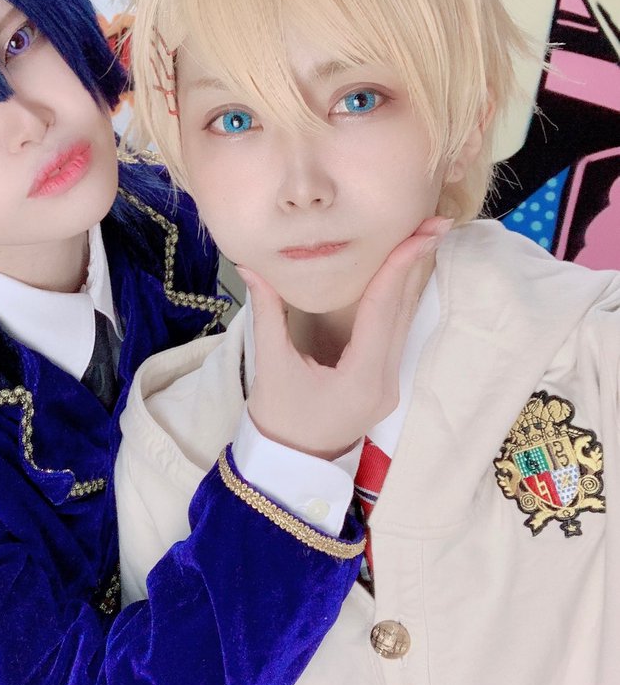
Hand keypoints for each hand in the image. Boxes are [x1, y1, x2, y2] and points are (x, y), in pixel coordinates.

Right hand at [239, 217, 451, 460]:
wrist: (290, 463)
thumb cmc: (278, 419)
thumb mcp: (270, 365)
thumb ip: (267, 313)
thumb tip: (251, 266)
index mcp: (362, 377)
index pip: (385, 309)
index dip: (400, 265)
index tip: (421, 232)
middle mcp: (385, 380)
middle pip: (404, 311)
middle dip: (418, 263)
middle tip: (434, 221)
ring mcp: (389, 383)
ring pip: (405, 320)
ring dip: (412, 277)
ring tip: (424, 236)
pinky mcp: (382, 382)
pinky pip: (396, 331)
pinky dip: (399, 298)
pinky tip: (403, 273)